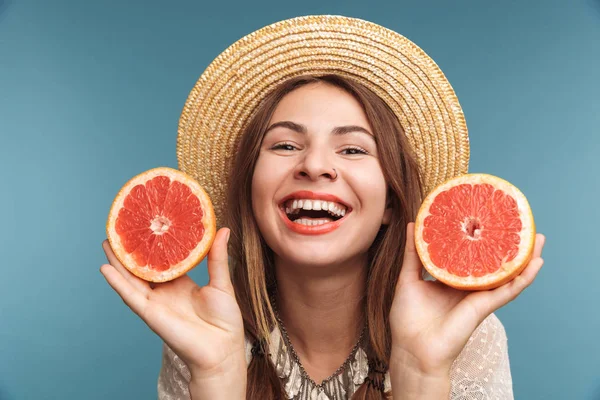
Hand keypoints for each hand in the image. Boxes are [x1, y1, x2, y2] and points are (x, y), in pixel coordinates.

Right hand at [100, 228, 245, 379]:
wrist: (222, 348)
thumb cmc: (225, 320)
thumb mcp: (221, 282)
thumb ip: (217, 257)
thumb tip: (223, 229)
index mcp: (180, 284)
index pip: (162, 260)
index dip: (153, 245)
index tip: (148, 226)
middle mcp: (165, 292)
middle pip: (142, 268)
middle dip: (130, 251)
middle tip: (120, 229)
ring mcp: (156, 302)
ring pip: (131, 279)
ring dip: (117, 262)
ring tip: (107, 242)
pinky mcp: (151, 313)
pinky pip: (130, 296)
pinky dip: (117, 283)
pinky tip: (105, 268)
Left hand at [389, 222, 544, 375]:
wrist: (413, 349)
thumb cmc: (408, 318)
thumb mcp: (408, 279)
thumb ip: (413, 253)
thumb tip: (413, 225)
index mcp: (450, 280)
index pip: (469, 255)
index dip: (478, 239)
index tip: (485, 218)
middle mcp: (467, 287)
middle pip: (492, 262)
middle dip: (505, 246)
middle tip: (518, 224)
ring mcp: (478, 296)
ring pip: (506, 274)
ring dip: (524, 258)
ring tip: (537, 239)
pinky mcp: (483, 306)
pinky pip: (508, 290)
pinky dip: (523, 278)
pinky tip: (536, 263)